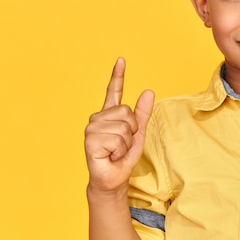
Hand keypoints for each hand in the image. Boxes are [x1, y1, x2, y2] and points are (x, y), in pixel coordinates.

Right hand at [84, 58, 154, 192]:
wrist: (113, 179)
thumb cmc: (123, 157)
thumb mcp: (138, 134)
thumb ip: (142, 114)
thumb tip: (149, 91)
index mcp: (109, 115)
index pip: (113, 91)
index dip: (117, 76)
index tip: (121, 60)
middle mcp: (98, 118)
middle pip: (127, 112)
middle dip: (132, 131)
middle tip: (122, 145)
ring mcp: (92, 129)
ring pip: (124, 127)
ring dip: (126, 143)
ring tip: (116, 151)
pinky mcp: (90, 140)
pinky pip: (118, 139)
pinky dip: (120, 151)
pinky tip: (110, 156)